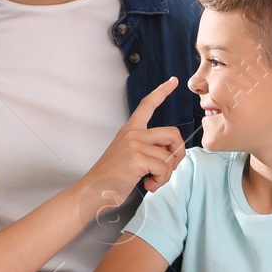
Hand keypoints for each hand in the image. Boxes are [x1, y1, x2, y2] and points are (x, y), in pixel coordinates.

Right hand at [85, 77, 185, 201]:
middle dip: (178, 153)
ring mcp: (135, 144)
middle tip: (169, 168)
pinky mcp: (138, 158)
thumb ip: (147, 147)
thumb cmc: (112, 177)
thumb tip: (172, 153)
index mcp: (130, 130)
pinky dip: (160, 181)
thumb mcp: (128, 154)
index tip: (173, 81)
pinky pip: (164, 168)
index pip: (148, 104)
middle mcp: (133, 134)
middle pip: (173, 133)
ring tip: (152, 180)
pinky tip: (148, 185)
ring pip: (169, 156)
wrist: (93, 190)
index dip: (162, 91)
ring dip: (166, 174)